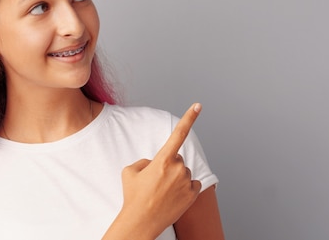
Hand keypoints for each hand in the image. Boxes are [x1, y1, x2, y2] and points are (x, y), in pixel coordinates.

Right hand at [117, 103, 202, 238]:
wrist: (140, 222)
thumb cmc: (133, 196)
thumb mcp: (130, 171)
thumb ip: (145, 160)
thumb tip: (155, 162)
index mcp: (163, 160)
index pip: (178, 133)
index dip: (189, 117)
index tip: (198, 105)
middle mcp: (178, 169)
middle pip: (177, 158)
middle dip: (169, 165)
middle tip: (155, 181)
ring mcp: (186, 182)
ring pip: (184, 172)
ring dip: (176, 178)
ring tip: (161, 192)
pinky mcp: (192, 194)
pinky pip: (192, 184)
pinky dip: (185, 188)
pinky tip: (173, 197)